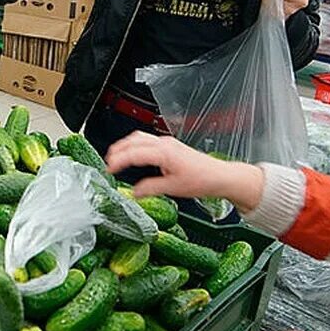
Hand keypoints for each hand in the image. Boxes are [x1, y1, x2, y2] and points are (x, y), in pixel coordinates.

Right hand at [105, 132, 264, 212]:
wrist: (221, 176)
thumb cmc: (203, 181)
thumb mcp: (174, 189)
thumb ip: (150, 189)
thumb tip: (134, 192)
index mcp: (163, 153)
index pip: (133, 154)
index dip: (118, 161)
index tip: (109, 169)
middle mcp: (164, 144)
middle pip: (132, 140)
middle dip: (117, 151)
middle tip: (108, 163)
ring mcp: (167, 142)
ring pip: (138, 137)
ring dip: (124, 146)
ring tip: (115, 157)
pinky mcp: (169, 145)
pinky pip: (146, 140)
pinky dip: (134, 145)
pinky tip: (132, 154)